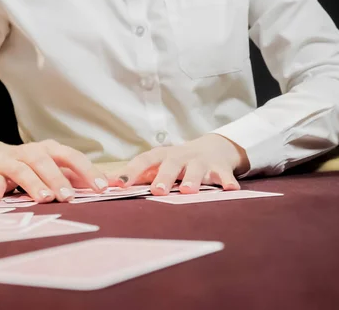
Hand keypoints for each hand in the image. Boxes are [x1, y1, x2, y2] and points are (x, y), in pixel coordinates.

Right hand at [0, 138, 107, 202]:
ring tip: (44, 198)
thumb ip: (80, 177)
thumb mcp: (57, 169)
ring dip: (33, 183)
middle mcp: (32, 152)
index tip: (101, 188)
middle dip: (58, 179)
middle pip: (46, 162)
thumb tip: (114, 184)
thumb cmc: (34, 168)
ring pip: (22, 170)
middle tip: (68, 198)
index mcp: (52, 150)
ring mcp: (11, 160)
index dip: (87, 171)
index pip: (72, 157)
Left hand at [110, 134, 249, 194]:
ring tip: (189, 191)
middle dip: (165, 177)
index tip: (118, 185)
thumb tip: (108, 183)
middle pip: (171, 163)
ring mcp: (201, 161)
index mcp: (163, 155)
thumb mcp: (160, 164)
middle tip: (158, 191)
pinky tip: (231, 190)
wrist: (216, 148)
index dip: (131, 172)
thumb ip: (137, 174)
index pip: (145, 160)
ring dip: (194, 179)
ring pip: (197, 169)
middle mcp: (181, 156)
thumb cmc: (180, 162)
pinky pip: (225, 174)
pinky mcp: (220, 167)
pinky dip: (228, 181)